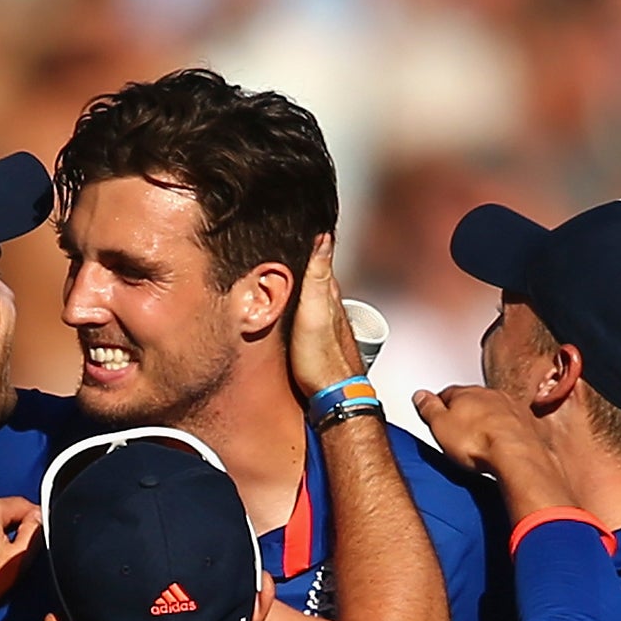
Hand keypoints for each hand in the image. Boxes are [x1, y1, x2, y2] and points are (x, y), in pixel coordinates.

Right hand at [288, 233, 364, 396]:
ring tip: (288, 265)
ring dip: (301, 280)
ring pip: (312, 294)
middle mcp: (329, 306)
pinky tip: (292, 304)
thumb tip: (324, 237)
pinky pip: (306, 312)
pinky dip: (299, 302)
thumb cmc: (322, 359)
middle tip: (292, 239)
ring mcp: (323, 323)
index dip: (310, 241)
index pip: (320, 258)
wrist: (332, 397)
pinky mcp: (316, 340)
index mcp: (328, 294)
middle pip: (316, 275)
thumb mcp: (315, 311)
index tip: (300, 224)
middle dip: (304, 258)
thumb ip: (318, 275)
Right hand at [413, 386, 567, 513]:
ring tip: (481, 441)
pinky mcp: (530, 426)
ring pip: (497, 411)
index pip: (448, 394)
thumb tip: (420, 396)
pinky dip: (509, 433)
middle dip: (467, 412)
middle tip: (458, 429)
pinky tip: (504, 446)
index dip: (440, 405)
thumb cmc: (479, 442)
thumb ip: (429, 408)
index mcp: (467, 393)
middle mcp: (492, 396)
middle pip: (475, 401)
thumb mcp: (440, 426)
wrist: (516, 455)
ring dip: (489, 421)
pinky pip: (516, 426)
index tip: (435, 413)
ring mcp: (513, 409)